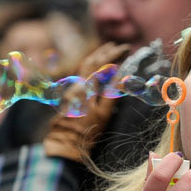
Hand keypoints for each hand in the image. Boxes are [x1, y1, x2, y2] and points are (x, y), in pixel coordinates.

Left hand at [42, 42, 128, 161]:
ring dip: (96, 57)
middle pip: (90, 62)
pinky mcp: (68, 96)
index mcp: (85, 88)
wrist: (65, 144)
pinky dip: (89, 67)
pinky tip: (94, 67)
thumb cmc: (87, 132)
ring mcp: (71, 90)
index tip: (126, 49)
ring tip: (107, 50)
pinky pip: (79, 75)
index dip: (113, 54)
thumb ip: (111, 93)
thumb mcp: (103, 114)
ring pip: (83, 67)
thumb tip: (119, 75)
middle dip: (105, 52)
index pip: (100, 64)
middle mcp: (76, 85)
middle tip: (118, 47)